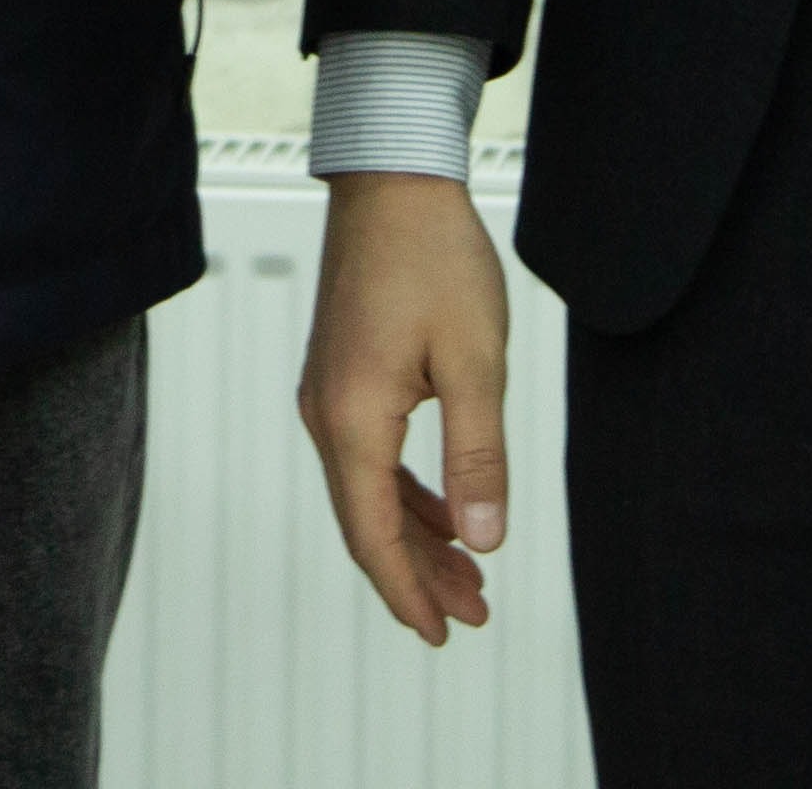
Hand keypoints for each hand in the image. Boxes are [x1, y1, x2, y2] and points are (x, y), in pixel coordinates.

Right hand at [297, 169, 510, 644]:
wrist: (393, 178)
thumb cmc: (433, 257)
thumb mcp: (474, 362)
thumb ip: (477, 457)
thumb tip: (484, 539)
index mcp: (353, 420)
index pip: (374, 535)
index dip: (409, 592)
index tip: (442, 633)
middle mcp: (326, 414)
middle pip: (367, 522)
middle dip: (418, 574)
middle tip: (470, 615)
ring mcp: (329, 393)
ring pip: (369, 490)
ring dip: (416, 535)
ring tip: (467, 574)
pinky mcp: (343, 373)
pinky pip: (370, 454)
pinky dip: (406, 491)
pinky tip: (443, 506)